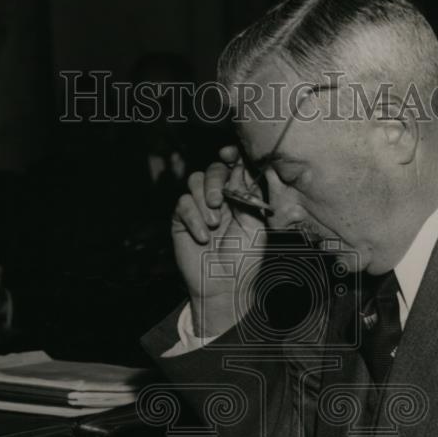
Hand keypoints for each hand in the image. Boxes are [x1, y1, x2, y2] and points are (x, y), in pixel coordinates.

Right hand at [171, 145, 265, 336]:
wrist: (224, 282)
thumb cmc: (244, 257)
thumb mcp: (255, 224)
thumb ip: (248, 195)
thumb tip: (240, 168)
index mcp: (240, 195)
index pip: (234, 166)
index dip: (231, 155)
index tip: (228, 154)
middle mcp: (219, 197)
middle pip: (213, 169)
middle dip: (214, 181)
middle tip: (217, 202)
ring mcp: (199, 206)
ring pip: (194, 180)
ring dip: (203, 200)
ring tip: (213, 224)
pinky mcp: (182, 218)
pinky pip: (183, 203)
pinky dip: (192, 218)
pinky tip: (202, 236)